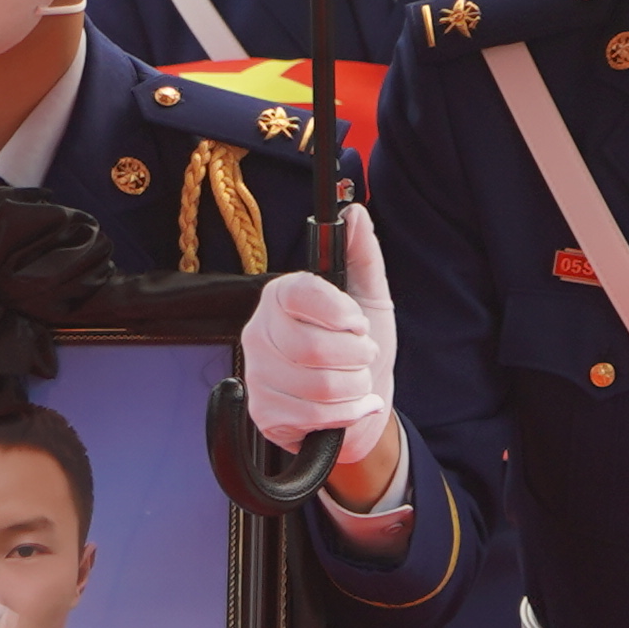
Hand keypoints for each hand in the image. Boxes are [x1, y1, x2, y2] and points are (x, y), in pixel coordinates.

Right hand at [237, 208, 398, 500]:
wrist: (361, 408)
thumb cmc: (362, 348)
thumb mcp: (371, 298)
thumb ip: (362, 254)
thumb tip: (354, 212)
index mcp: (280, 297)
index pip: (299, 292)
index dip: (338, 311)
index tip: (358, 321)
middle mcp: (258, 333)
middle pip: (311, 346)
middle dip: (356, 356)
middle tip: (363, 355)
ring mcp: (257, 376)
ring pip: (318, 384)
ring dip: (355, 387)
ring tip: (357, 382)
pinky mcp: (263, 414)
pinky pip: (314, 415)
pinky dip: (346, 413)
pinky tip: (350, 407)